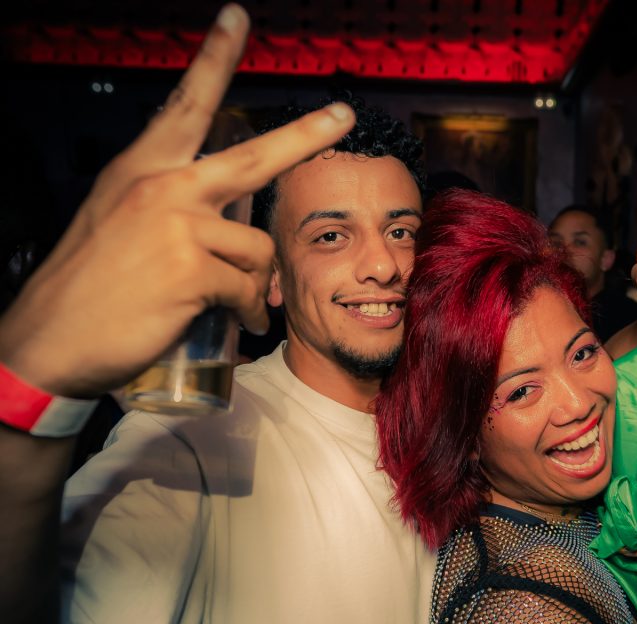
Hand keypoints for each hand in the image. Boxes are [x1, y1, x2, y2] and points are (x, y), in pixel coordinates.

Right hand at [0, 4, 353, 397]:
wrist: (52, 338)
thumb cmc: (91, 288)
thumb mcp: (120, 223)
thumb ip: (168, 205)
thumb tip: (222, 211)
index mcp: (142, 169)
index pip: (186, 104)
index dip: (214, 59)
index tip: (237, 17)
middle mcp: (162, 187)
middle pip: (252, 157)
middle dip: (306, 135)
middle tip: (344, 115)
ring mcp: (178, 225)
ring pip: (256, 247)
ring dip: (253, 284)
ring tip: (232, 305)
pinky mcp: (191, 268)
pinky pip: (247, 287)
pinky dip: (247, 310)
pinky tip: (231, 320)